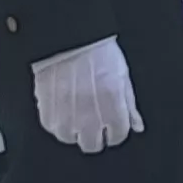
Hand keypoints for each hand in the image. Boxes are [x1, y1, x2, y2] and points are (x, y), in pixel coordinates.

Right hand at [31, 38, 144, 153]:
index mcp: (112, 107)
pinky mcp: (46, 111)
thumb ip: (129, 105)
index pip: (118, 137)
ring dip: (74, 130)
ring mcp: (66, 116)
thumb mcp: (122, 75)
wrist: (67, 37)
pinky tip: (62, 107)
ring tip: (75, 112)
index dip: (116, 131)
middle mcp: (89, 117)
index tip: (112, 125)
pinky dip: (57, 122)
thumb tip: (137, 126)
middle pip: (92, 145)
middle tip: (93, 121)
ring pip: (70, 139)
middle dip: (95, 136)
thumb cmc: (97, 51)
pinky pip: (52, 128)